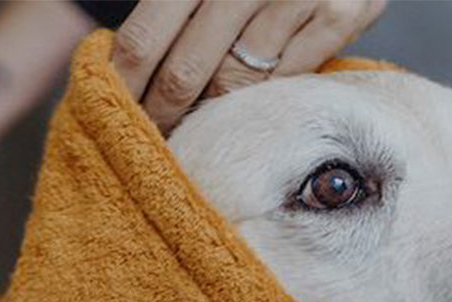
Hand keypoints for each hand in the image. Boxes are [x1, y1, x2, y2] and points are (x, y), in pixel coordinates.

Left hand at [112, 0, 387, 133]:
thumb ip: (166, 6)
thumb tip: (114, 62)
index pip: (142, 40)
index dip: (124, 88)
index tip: (112, 118)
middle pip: (184, 74)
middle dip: (163, 115)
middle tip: (154, 138)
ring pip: (234, 87)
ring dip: (213, 114)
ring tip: (202, 126)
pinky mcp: (339, 14)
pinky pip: (285, 83)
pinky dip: (266, 96)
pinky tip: (255, 100)